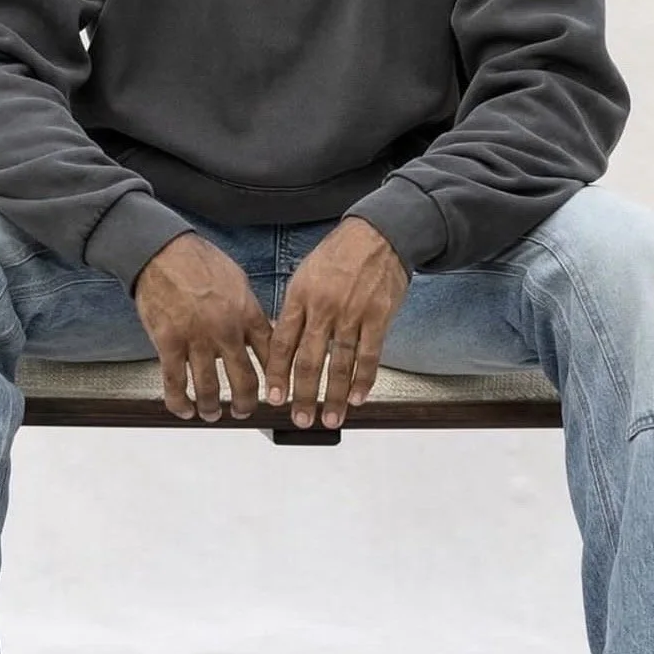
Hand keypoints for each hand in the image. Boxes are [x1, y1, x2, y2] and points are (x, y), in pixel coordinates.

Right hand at [134, 233, 271, 421]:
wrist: (163, 251)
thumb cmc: (200, 261)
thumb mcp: (238, 281)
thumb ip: (249, 310)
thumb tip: (261, 332)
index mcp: (247, 313)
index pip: (270, 356)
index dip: (274, 379)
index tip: (274, 392)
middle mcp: (226, 330)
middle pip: (245, 380)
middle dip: (246, 404)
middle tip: (244, 411)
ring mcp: (197, 339)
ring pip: (209, 388)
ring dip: (212, 408)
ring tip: (212, 414)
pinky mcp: (168, 342)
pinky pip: (175, 382)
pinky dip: (179, 402)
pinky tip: (184, 410)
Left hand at [264, 217, 408, 429]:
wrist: (377, 234)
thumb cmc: (339, 254)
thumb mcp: (306, 275)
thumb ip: (296, 309)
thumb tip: (284, 343)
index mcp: (300, 296)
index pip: (283, 343)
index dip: (278, 374)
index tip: (275, 398)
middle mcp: (323, 307)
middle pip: (309, 360)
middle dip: (303, 395)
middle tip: (300, 419)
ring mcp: (351, 313)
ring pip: (339, 364)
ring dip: (333, 396)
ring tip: (329, 419)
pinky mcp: (378, 316)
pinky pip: (369, 355)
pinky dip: (363, 380)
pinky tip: (357, 397)